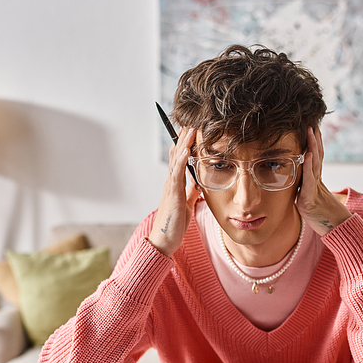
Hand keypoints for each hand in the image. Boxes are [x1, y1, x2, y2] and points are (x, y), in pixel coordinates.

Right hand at [148, 128, 199, 256]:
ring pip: (177, 160)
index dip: (185, 143)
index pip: (180, 159)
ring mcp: (170, 187)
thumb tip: (199, 182)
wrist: (163, 242)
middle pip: (177, 154)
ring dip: (183, 143)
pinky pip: (177, 174)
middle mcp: (171, 182)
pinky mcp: (172, 194)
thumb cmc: (174, 226)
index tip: (192, 129)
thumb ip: (191, 192)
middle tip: (191, 120)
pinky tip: (186, 149)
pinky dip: (182, 160)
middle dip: (184, 137)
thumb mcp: (186, 204)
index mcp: (175, 184)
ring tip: (190, 127)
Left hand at [296, 126, 350, 235]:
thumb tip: (299, 185)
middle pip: (316, 157)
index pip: (316, 158)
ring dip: (312, 147)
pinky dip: (307, 167)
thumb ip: (306, 191)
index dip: (315, 143)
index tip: (312, 128)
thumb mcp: (312, 201)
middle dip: (314, 140)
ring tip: (310, 132)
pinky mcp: (308, 200)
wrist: (337, 230)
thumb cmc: (323, 218)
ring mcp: (314, 190)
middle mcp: (316, 183)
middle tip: (312, 123)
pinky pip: (308, 181)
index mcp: (316, 182)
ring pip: (313, 165)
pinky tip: (306, 155)